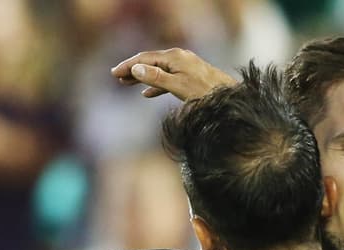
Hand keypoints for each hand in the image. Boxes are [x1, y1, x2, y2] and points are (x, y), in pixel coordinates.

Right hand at [111, 48, 234, 99]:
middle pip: (150, 62)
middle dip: (133, 70)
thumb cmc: (205, 92)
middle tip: (116, 77)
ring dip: (142, 77)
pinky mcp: (190, 76)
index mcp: (174, 57)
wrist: (230, 98)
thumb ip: (156, 77)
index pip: (145, 59)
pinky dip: (156, 84)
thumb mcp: (178, 86)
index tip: (114, 73)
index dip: (128, 65)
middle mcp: (179, 57)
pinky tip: (147, 94)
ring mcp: (185, 66)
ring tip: (128, 84)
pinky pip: (168, 78)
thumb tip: (136, 68)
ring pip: (158, 70)